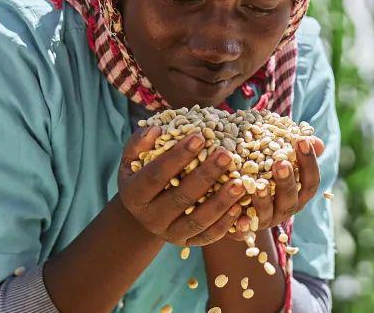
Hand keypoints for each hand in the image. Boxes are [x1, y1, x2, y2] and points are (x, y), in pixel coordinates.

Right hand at [118, 126, 248, 245]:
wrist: (146, 209)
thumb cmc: (143, 172)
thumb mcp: (133, 157)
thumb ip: (140, 142)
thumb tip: (157, 130)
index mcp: (133, 195)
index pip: (156, 175)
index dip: (177, 156)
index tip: (199, 136)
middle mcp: (150, 218)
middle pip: (180, 198)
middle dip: (205, 175)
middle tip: (226, 154)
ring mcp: (169, 234)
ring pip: (197, 221)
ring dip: (221, 202)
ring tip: (240, 183)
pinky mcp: (187, 243)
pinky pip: (208, 236)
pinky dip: (225, 224)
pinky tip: (240, 207)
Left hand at [230, 135, 324, 236]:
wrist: (233, 200)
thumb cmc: (260, 170)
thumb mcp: (274, 156)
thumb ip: (292, 148)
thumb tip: (315, 140)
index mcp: (297, 193)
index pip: (311, 181)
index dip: (309, 162)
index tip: (302, 140)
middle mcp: (284, 209)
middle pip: (291, 199)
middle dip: (287, 181)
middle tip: (281, 162)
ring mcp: (264, 221)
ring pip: (268, 214)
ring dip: (264, 200)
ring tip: (258, 185)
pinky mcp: (243, 229)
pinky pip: (244, 230)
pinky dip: (243, 224)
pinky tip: (238, 215)